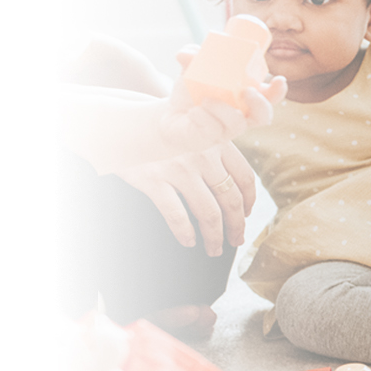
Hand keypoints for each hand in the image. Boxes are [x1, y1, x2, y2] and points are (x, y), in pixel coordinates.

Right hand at [114, 142, 256, 255]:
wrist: (121, 121)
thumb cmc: (163, 129)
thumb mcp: (196, 129)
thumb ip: (217, 149)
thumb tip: (235, 183)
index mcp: (218, 141)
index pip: (244, 177)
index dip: (249, 201)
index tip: (246, 215)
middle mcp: (202, 155)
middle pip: (231, 199)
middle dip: (236, 225)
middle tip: (235, 241)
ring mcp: (178, 168)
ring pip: (208, 212)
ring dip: (214, 236)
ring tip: (214, 248)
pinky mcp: (153, 179)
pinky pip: (176, 214)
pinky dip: (185, 232)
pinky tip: (188, 241)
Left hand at [163, 46, 285, 153]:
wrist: (168, 117)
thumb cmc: (190, 92)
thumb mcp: (192, 71)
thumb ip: (192, 57)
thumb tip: (185, 53)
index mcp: (245, 98)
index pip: (271, 97)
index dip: (279, 90)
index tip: (279, 79)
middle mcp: (241, 117)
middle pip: (263, 116)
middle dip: (260, 104)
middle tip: (247, 91)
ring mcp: (226, 131)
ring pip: (236, 125)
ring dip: (223, 110)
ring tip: (206, 99)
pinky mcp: (208, 140)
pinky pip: (211, 131)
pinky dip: (202, 118)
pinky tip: (193, 112)